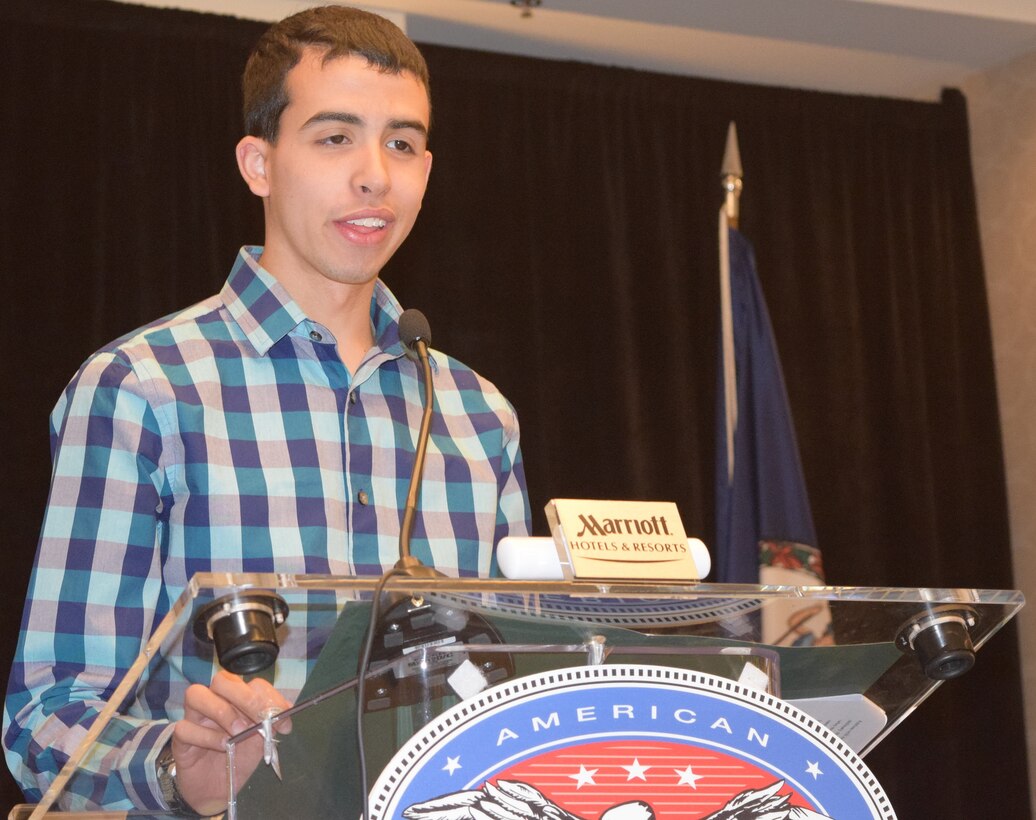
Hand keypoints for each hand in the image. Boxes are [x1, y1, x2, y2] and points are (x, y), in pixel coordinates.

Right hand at [170, 669, 292, 814]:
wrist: (218, 790)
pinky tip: (222, 746)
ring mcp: (194, 718)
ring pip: (196, 694)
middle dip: (243, 696)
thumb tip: (285, 712)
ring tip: (238, 731)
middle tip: (258, 717)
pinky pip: (185, 727)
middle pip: (221, 680)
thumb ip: (271, 725)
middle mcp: (214, 702)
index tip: (281, 713)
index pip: (251, 683)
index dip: (267, 695)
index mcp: (237, 699)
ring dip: (222, 711)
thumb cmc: (239, 758)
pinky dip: (206, 736)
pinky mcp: (180, 738)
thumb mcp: (260, 741)